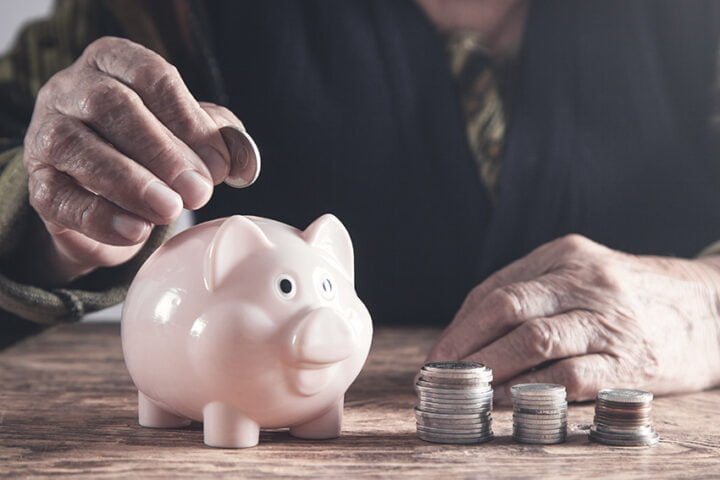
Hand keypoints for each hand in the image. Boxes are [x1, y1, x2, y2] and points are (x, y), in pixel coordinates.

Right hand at [23, 37, 252, 283]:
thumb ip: (221, 141)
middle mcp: (73, 90)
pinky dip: (100, 217)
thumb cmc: (153, 150)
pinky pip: (60, 197)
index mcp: (115, 64)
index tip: (217, 160)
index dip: (187, 117)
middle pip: (112, 106)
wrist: (104, 193)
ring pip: (77, 147)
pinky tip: (135, 231)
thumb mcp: (191, 136)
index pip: (150, 75)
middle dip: (162, 151)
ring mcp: (48, 135)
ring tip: (170, 210)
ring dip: (130, 182)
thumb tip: (244, 164)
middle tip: (199, 190)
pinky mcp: (39, 184)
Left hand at [427, 234, 719, 403]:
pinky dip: (533, 390)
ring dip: (492, 368)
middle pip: (507, 309)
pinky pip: (572, 375)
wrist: (711, 309)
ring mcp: (608, 319)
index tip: (439, 355)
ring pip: (534, 340)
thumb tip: (471, 334)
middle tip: (442, 375)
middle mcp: (584, 280)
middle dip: (466, 346)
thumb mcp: (583, 275)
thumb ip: (534, 294)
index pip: (495, 290)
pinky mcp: (631, 360)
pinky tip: (510, 400)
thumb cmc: (630, 296)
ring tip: (469, 389)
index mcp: (564, 256)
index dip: (460, 327)